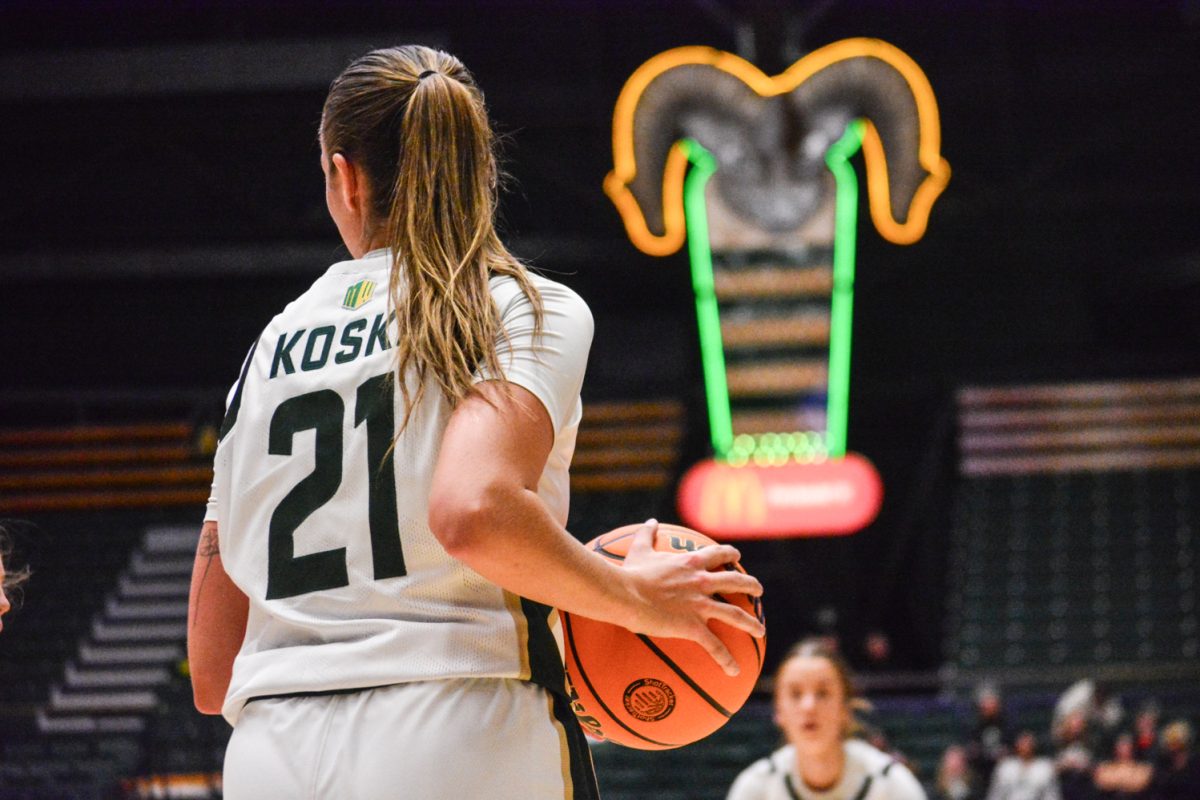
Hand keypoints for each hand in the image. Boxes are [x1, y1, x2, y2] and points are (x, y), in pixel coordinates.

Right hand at [619, 519, 764, 675]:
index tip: (736, 556)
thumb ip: (647, 534)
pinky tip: (734, 671)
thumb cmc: (630, 573)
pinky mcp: (693, 626)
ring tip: (760, 630)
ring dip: (751, 623)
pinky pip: (715, 646)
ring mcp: (700, 604)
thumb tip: (650, 522)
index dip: (730, 554)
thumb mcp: (640, 549)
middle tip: (759, 591)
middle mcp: (702, 582)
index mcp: (691, 563)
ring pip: (735, 614)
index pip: (718, 554)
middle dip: (751, 585)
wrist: (626, 594)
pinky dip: (726, 659)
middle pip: (736, 581)